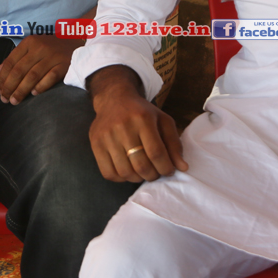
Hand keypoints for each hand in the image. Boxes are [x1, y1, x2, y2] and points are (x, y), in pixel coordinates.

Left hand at [0, 35, 81, 103]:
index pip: (11, 61)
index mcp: (29, 43)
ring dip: (21, 90)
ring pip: (32, 75)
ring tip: (14, 101)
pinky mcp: (64, 65)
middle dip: (9, 86)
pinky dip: (41, 86)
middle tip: (4, 99)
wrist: (76, 42)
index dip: (2, 77)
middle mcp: (40, 48)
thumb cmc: (49, 47)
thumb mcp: (30, 48)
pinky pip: (50, 77)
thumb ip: (13, 60)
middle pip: (20, 70)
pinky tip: (33, 94)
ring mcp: (53, 56)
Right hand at [87, 66, 186, 181]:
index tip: (169, 170)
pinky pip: (109, 173)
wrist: (114, 99)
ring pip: (125, 172)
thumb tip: (182, 167)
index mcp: (142, 118)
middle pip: (141, 165)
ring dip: (138, 178)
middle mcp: (122, 126)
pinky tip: (128, 170)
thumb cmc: (142, 112)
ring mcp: (106, 136)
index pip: (156, 153)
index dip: (166, 167)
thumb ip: (174, 144)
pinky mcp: (95, 143)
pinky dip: (121, 178)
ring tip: (143, 172)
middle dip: (153, 175)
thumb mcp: (163, 121)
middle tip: (156, 173)